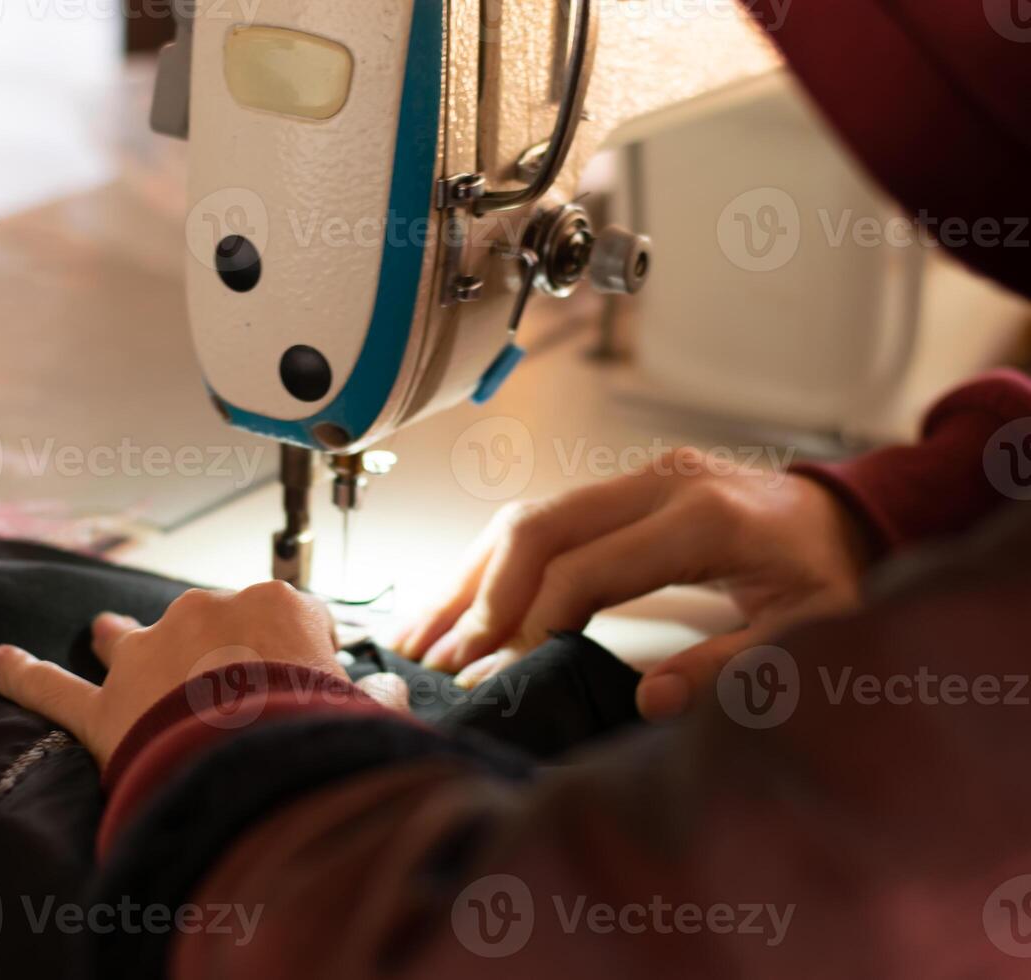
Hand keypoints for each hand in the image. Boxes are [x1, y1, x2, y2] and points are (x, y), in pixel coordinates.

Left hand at [0, 582, 402, 766]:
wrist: (258, 770)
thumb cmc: (319, 735)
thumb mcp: (366, 712)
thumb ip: (375, 694)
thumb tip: (386, 691)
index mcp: (273, 606)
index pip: (291, 619)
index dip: (301, 656)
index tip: (310, 684)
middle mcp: (205, 614)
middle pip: (208, 624)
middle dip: (217, 651)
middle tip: (236, 693)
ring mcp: (148, 656)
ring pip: (127, 637)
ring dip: (123, 639)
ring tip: (109, 635)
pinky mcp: (104, 706)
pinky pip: (50, 686)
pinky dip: (19, 672)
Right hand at [395, 450, 870, 718]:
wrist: (846, 518)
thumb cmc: (828, 577)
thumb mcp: (803, 632)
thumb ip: (728, 668)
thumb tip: (645, 700)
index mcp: (698, 517)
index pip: (581, 568)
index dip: (530, 625)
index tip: (495, 676)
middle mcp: (656, 483)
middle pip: (536, 529)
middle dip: (481, 600)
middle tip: (443, 661)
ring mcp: (633, 478)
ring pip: (525, 516)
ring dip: (471, 577)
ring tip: (424, 635)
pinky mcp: (619, 487)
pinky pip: (541, 517)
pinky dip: (493, 562)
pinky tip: (461, 602)